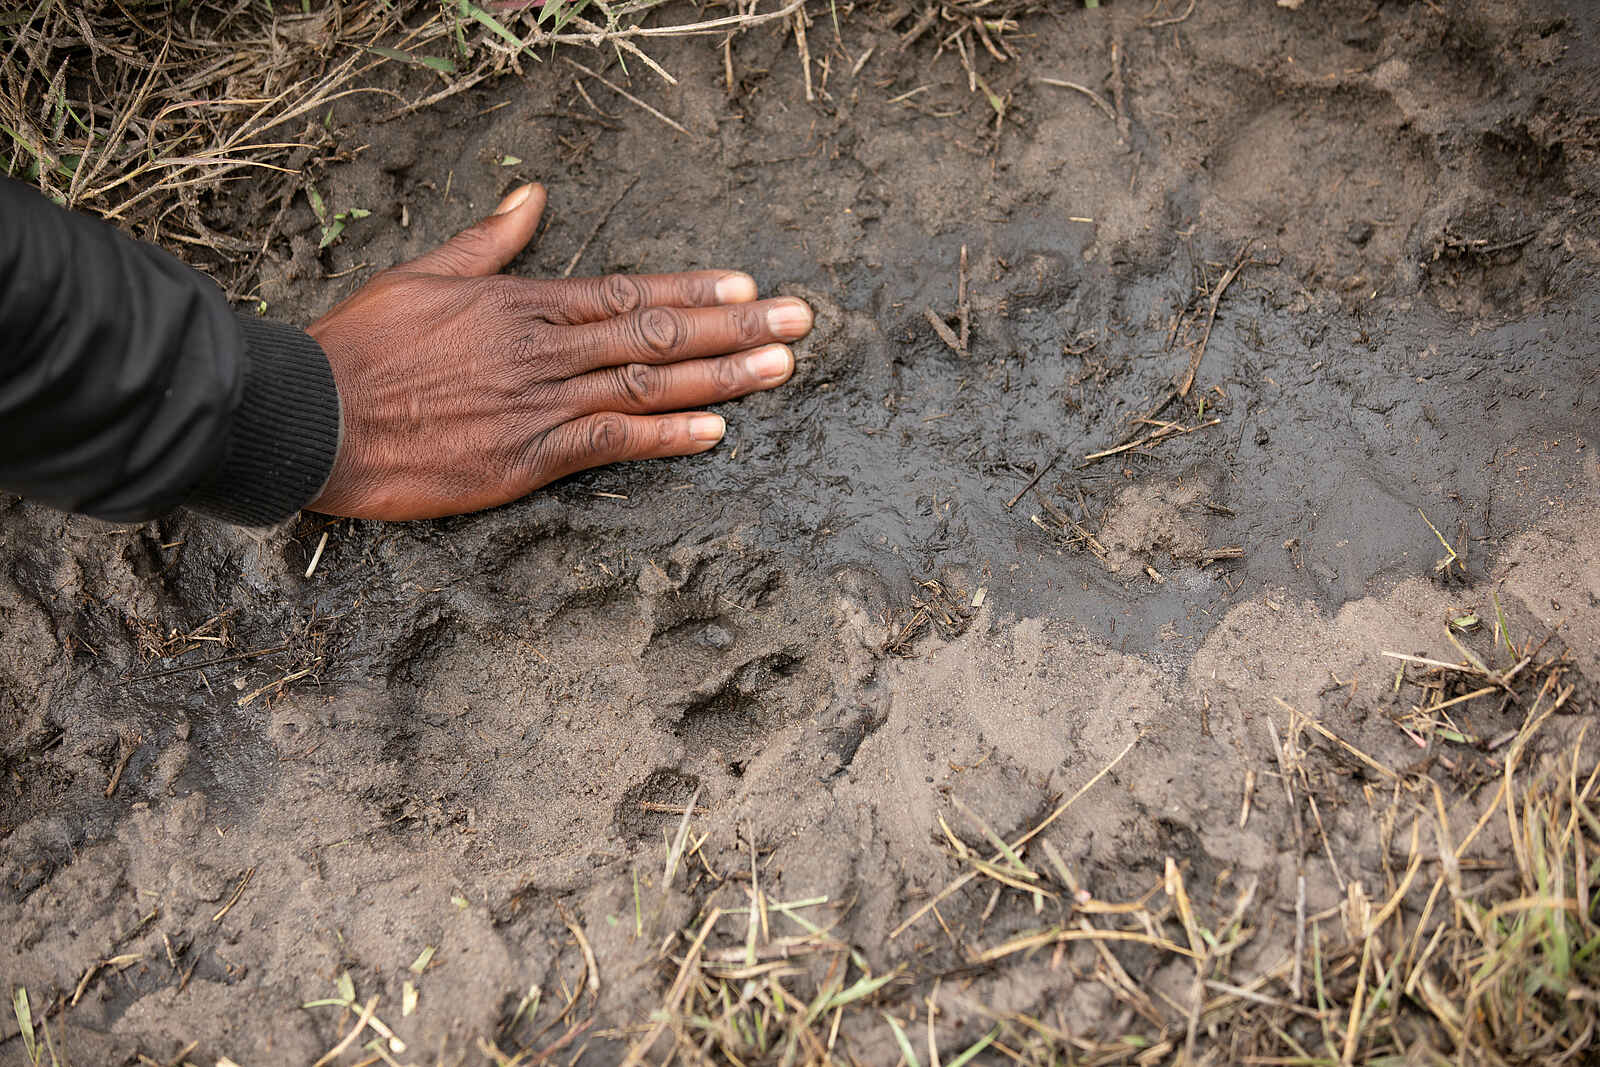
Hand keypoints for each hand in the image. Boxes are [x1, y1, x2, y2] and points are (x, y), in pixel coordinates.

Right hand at [305, 183, 811, 518]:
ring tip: (779, 368)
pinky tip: (715, 433)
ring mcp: (539, 404)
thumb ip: (489, 241)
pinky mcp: (525, 458)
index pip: (629, 292)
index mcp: (524, 304)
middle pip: (657, 334)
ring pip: (648, 386)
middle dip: (734, 327)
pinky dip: (665, 438)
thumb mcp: (423, 274)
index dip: (695, 288)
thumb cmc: (361, 346)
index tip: (748, 284)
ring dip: (720, 377)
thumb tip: (529, 196)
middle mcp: (545, 350)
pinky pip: (610, 443)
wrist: (311, 416)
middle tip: (798, 321)